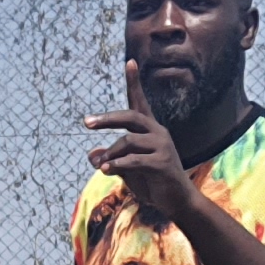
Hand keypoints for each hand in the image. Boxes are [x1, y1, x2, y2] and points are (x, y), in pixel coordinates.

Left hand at [87, 58, 200, 216]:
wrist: (178, 202)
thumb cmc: (153, 183)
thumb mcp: (127, 170)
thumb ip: (111, 159)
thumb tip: (90, 154)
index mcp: (150, 130)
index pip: (140, 102)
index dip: (134, 82)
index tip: (130, 62)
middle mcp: (158, 132)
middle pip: (130, 116)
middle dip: (107, 119)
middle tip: (87, 123)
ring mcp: (162, 146)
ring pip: (128, 140)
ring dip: (110, 152)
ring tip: (100, 165)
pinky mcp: (162, 163)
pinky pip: (134, 160)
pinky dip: (117, 164)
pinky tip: (106, 169)